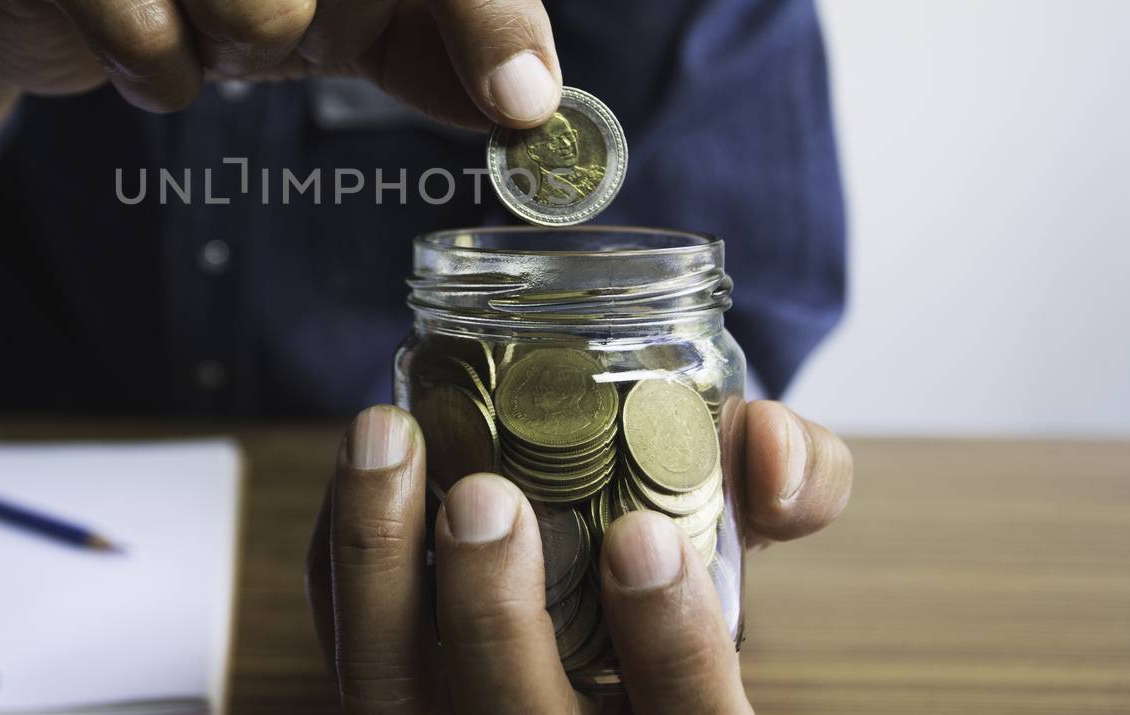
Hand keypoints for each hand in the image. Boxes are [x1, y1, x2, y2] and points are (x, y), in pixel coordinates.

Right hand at [0, 0, 559, 128]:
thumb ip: (436, 36)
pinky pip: (151, 37)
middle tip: (280, 23)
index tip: (523, 104)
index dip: (491, 4)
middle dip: (334, 29)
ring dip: (242, 56)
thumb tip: (530, 111)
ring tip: (201, 20)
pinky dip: (160, 81)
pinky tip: (135, 40)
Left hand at [306, 401, 853, 712]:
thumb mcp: (741, 524)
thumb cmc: (668, 559)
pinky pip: (347, 646)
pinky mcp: (389, 697)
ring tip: (386, 440)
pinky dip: (340, 558)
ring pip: (395, 695)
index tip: (644, 537)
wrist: (585, 594)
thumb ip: (789, 476)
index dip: (671, 646)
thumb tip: (771, 445)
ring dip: (377, 568)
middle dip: (490, 616)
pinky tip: (362, 470)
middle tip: (485, 498)